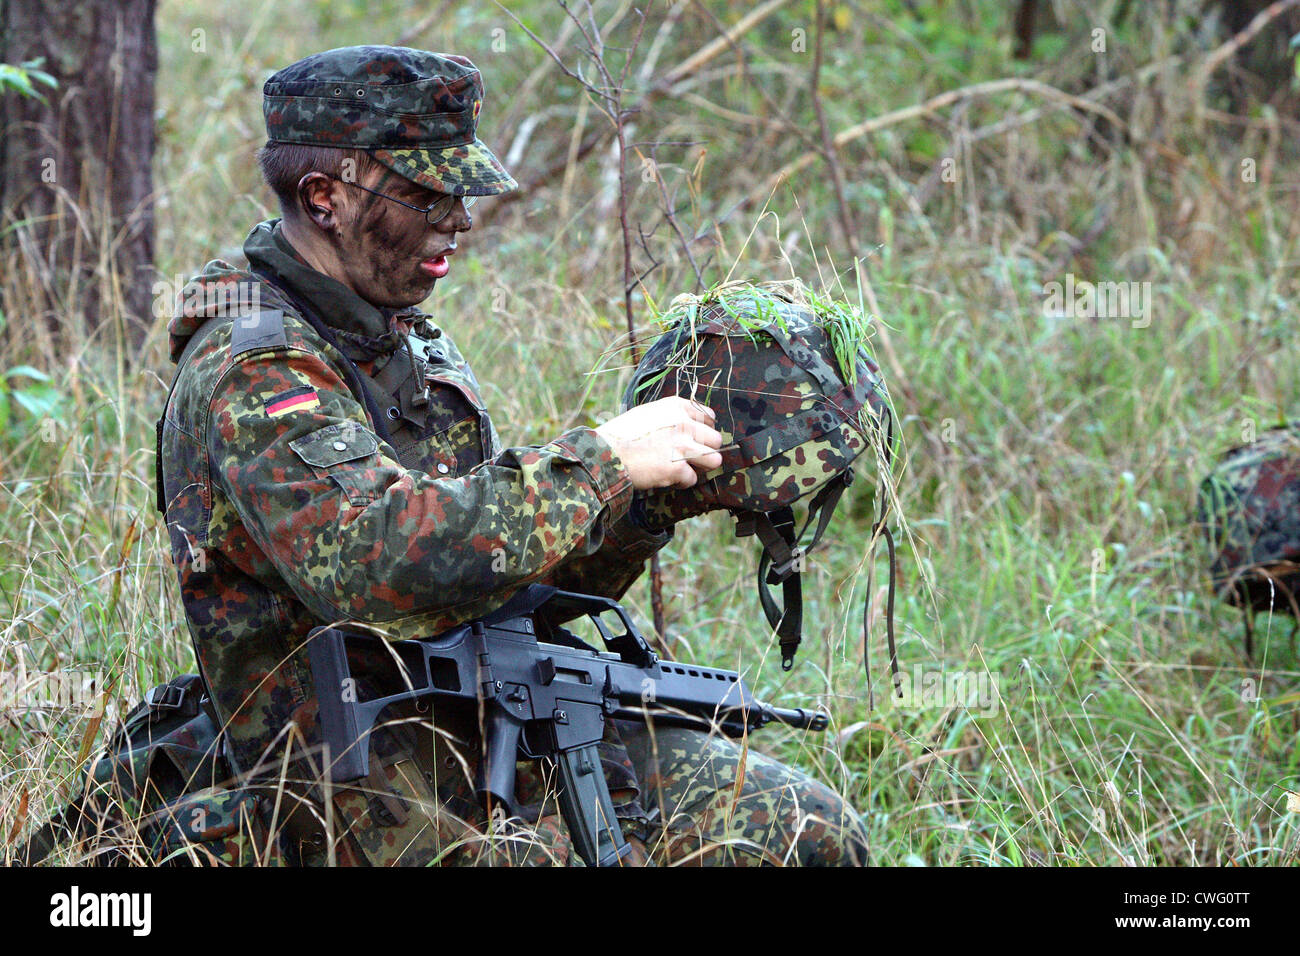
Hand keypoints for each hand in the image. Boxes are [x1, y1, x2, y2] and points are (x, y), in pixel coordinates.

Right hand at [595, 397, 722, 490]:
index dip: (702, 431)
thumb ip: (672, 416)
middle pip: (715, 439)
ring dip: (700, 467)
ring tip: (683, 468)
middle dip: (705, 450)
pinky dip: (680, 482)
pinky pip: (692, 479)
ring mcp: (683, 446)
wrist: (605, 454)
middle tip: (689, 457)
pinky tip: (665, 478)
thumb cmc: (622, 435)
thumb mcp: (648, 413)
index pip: (709, 417)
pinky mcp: (678, 469)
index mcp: (677, 407)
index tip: (693, 439)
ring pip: (714, 460)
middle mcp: (684, 424)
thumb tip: (690, 425)